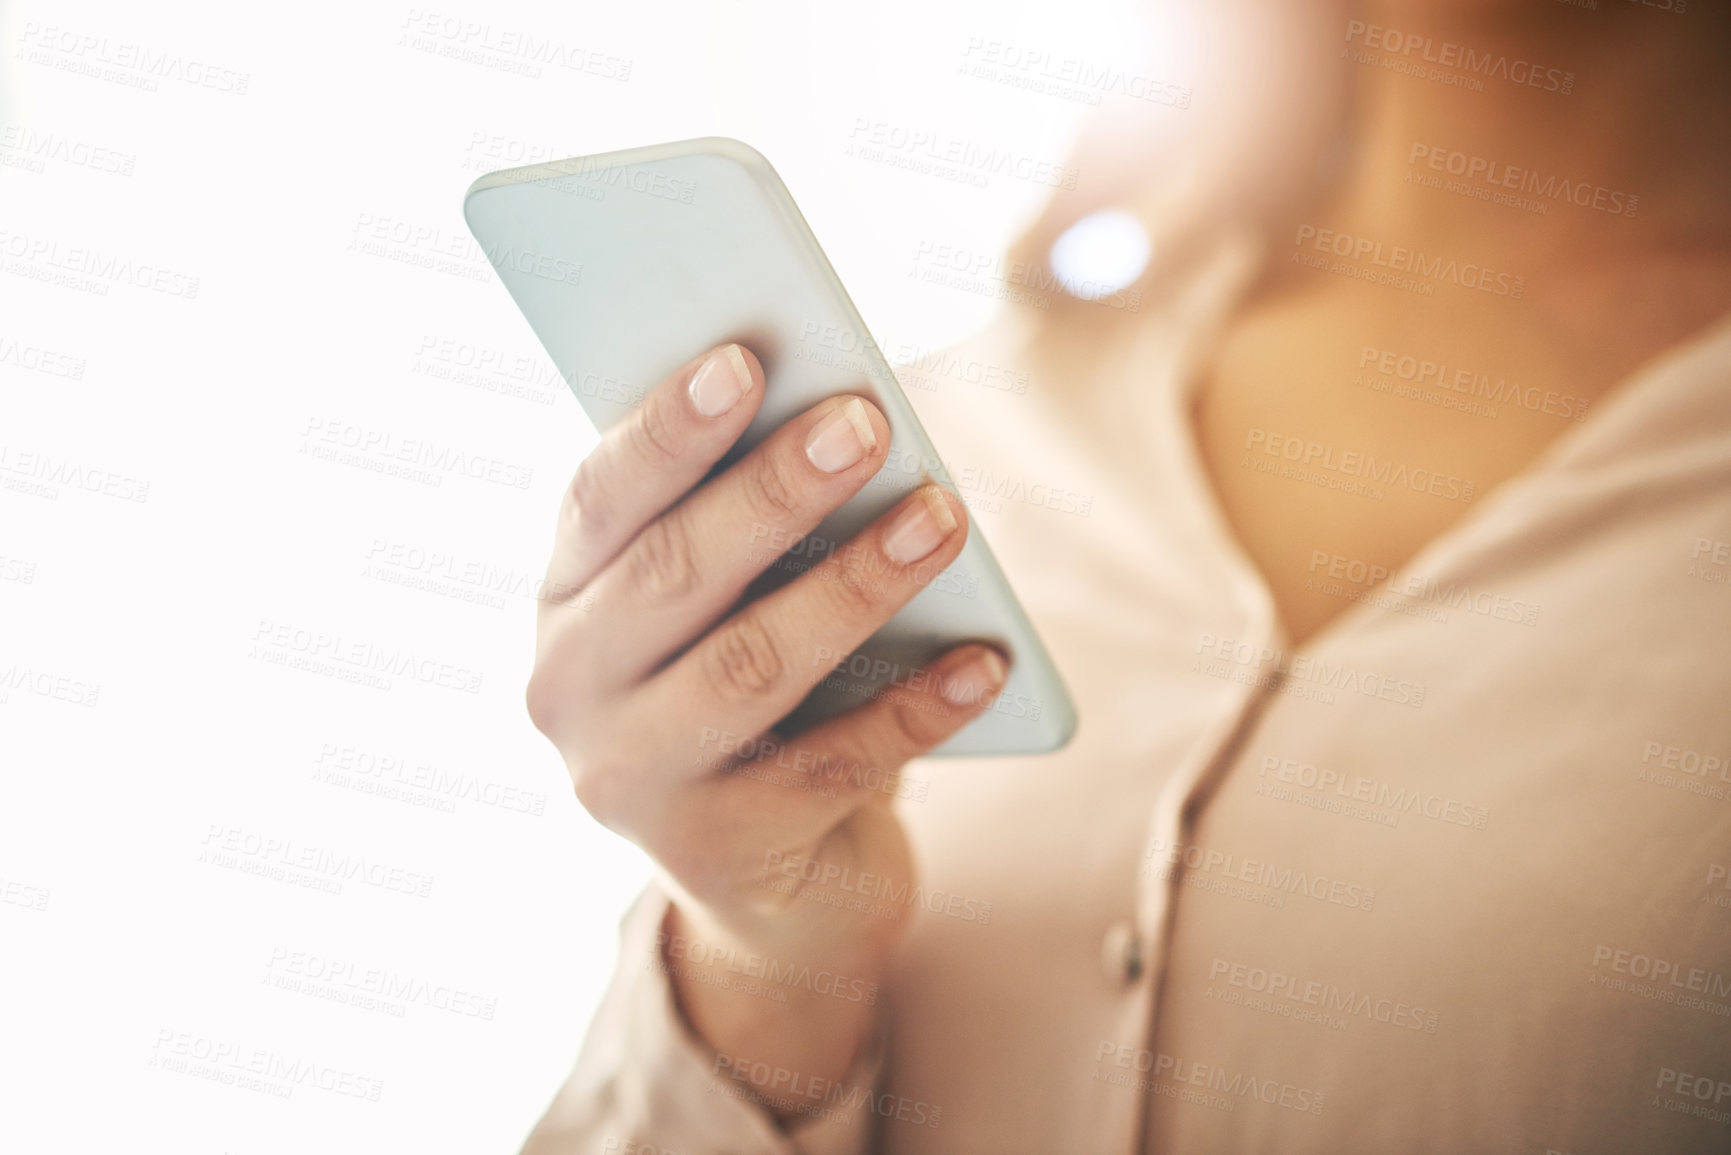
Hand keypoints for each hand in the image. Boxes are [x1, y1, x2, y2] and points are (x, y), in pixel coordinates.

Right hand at [526, 343, 1009, 1109]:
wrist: (774, 878)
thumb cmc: (764, 691)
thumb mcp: (734, 602)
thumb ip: (750, 522)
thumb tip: (843, 412)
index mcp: (566, 601)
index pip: (600, 498)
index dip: (669, 429)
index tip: (746, 359)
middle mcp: (570, 692)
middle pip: (672, 574)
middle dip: (773, 492)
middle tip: (866, 422)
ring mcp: (632, 783)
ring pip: (749, 667)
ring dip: (856, 584)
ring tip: (943, 517)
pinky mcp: (717, 855)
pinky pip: (832, 769)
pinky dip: (917, 707)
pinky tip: (986, 660)